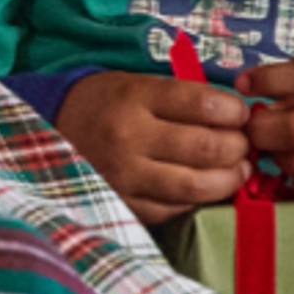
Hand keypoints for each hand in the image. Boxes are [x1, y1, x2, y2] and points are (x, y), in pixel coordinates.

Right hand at [54, 70, 250, 224]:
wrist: (49, 132)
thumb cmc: (104, 104)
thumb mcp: (135, 84)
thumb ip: (181, 98)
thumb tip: (236, 117)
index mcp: (134, 97)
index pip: (203, 104)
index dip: (234, 111)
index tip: (240, 114)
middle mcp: (129, 137)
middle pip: (206, 146)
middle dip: (238, 146)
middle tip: (244, 144)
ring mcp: (126, 176)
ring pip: (196, 184)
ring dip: (229, 179)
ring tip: (237, 170)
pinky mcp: (125, 205)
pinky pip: (176, 209)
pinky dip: (199, 200)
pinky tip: (206, 189)